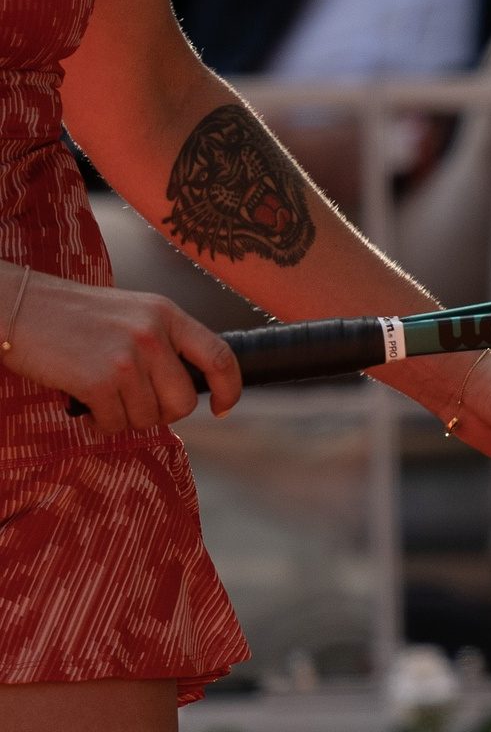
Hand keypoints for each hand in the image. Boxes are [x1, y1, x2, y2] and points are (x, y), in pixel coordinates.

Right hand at [1, 268, 240, 431]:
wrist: (19, 307)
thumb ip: (164, 342)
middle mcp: (153, 335)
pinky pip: (115, 424)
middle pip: (184, 401)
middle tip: (135, 404)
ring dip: (126, 418)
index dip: (229, 389)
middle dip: (161, 413)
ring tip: (104, 397)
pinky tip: (87, 406)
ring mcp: (127, 358)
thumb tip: (185, 386)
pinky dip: (101, 424)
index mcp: (167, 314)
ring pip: (148, 418)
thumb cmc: (72, 314)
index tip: (223, 408)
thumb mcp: (132, 313)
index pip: (219, 356)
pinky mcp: (98, 381)